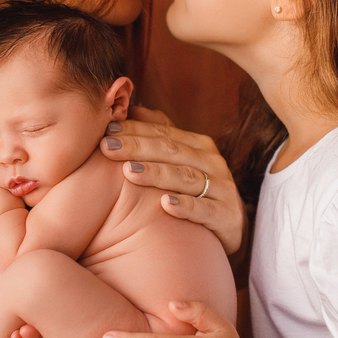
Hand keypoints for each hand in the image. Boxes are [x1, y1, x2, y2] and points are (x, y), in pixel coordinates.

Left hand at [101, 106, 245, 252]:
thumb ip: (160, 136)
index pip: (163, 133)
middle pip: (172, 151)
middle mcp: (212, 163)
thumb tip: (132, 109)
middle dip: (137, 147)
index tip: (106, 130)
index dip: (135, 130)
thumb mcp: (181, 162)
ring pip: (186, 177)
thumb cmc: (196, 192)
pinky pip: (205, 210)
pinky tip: (164, 204)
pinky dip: (186, 206)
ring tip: (129, 171)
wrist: (232, 228)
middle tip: (107, 147)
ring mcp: (222, 189)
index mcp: (199, 146)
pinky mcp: (227, 216)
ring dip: (157, 173)